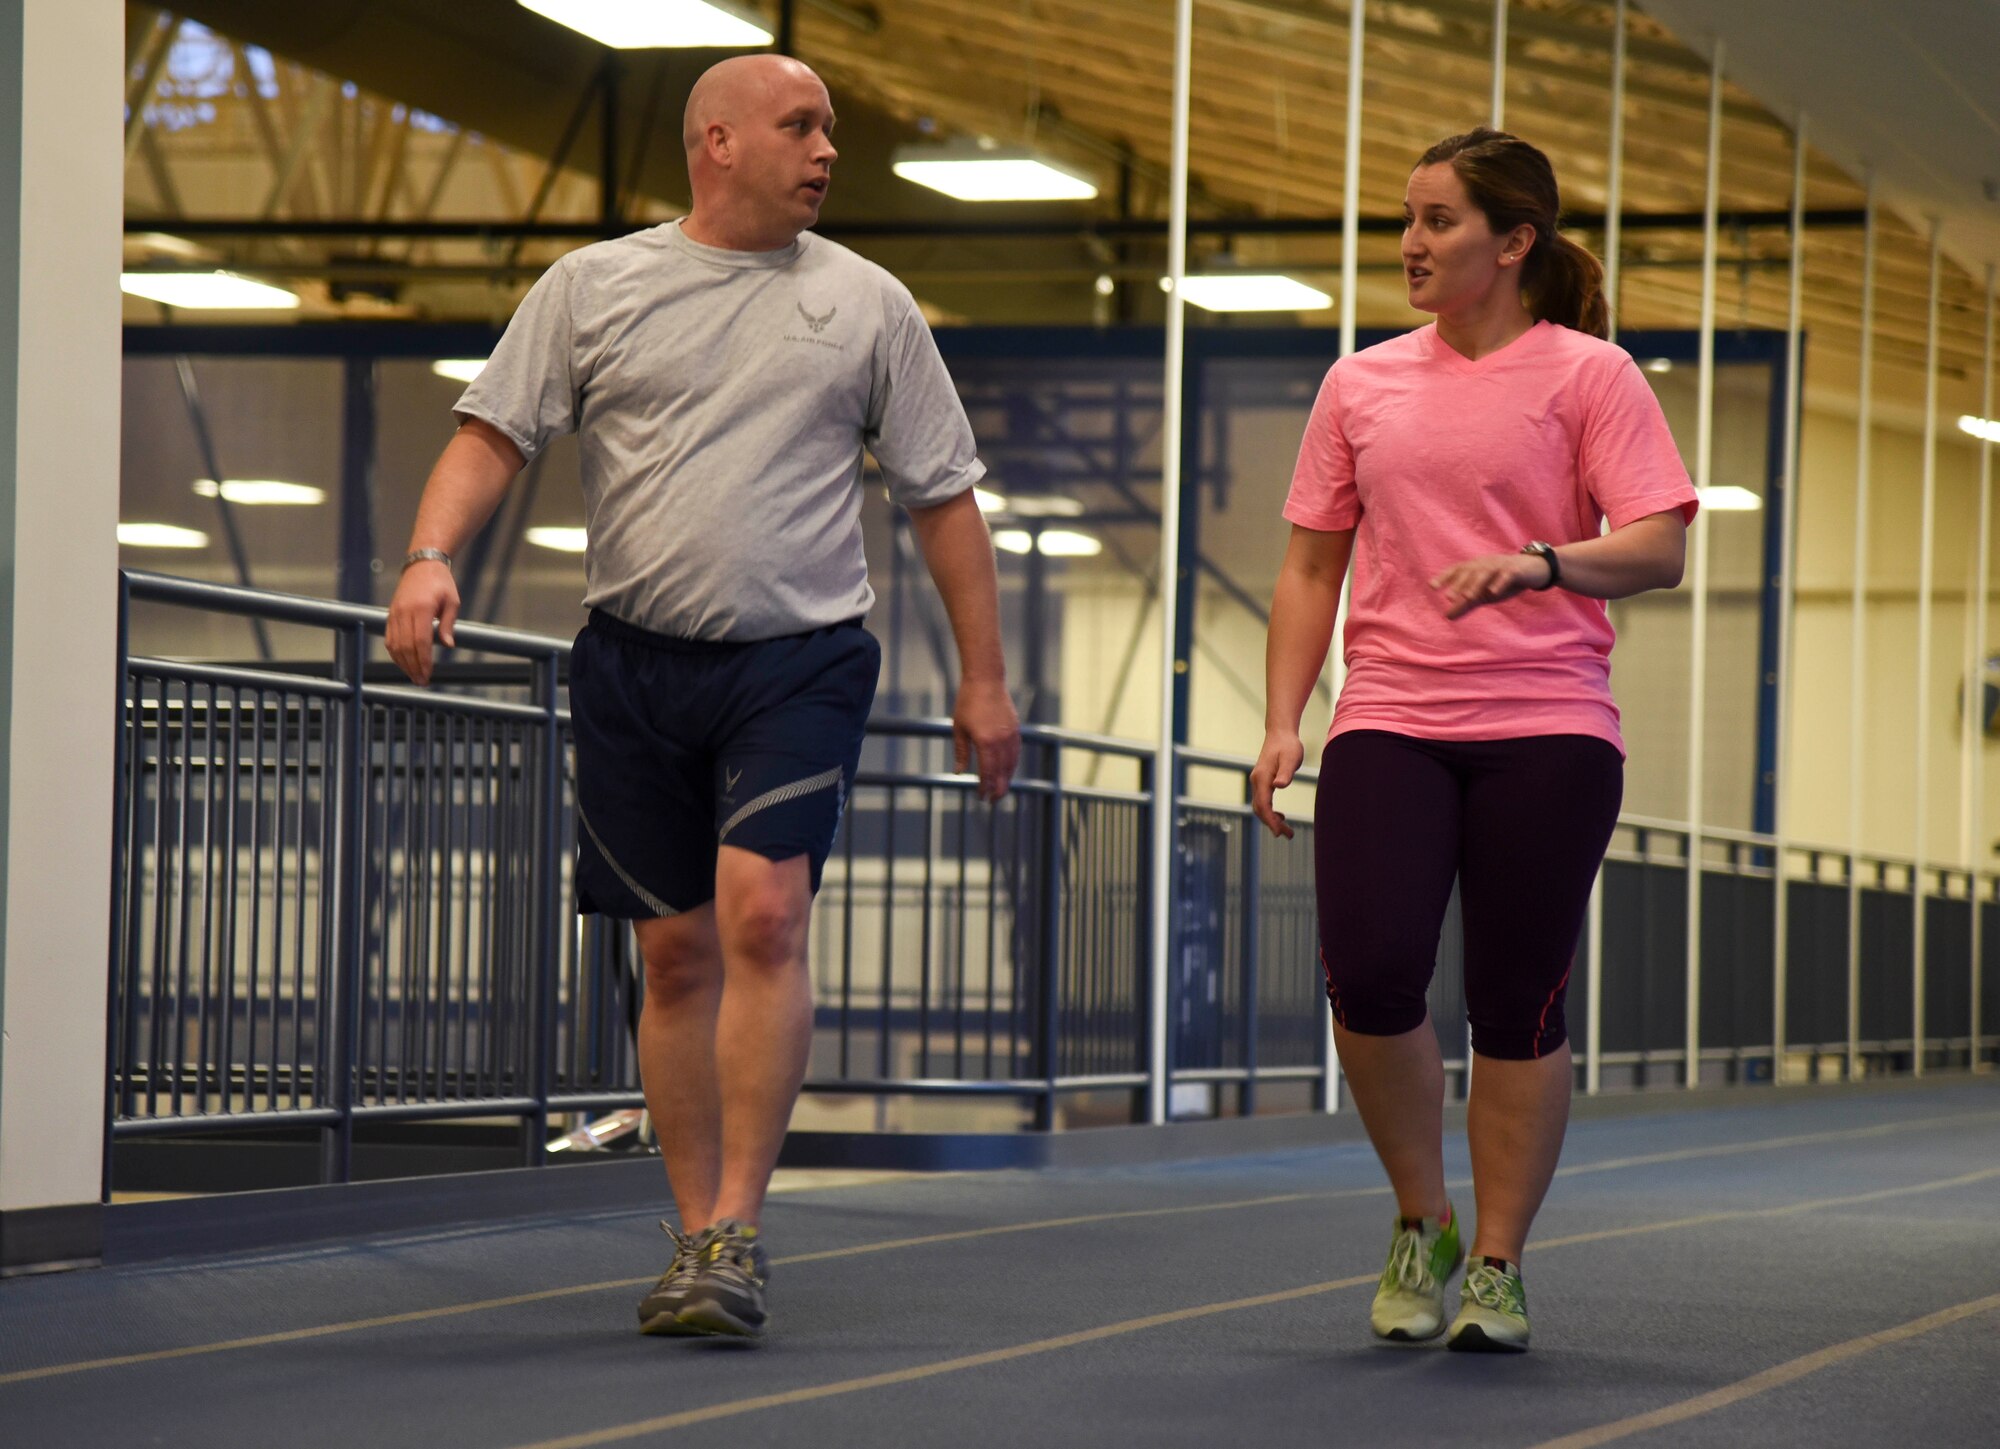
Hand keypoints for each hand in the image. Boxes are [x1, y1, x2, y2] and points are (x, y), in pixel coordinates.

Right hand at [386, 561, 457, 685]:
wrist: (422, 564)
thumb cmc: (441, 583)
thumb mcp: (452, 601)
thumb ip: (448, 624)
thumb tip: (447, 645)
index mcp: (422, 608)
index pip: (421, 640)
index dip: (423, 660)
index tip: (428, 674)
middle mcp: (404, 612)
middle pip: (406, 646)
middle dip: (413, 666)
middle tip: (422, 681)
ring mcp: (395, 613)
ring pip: (395, 644)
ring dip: (403, 663)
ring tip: (414, 675)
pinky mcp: (390, 614)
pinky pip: (389, 638)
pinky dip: (395, 653)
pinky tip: (403, 662)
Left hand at [953, 676, 1019, 801]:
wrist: (986, 680)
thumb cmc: (968, 702)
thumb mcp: (959, 728)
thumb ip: (961, 752)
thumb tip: (959, 772)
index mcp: (985, 742)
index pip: (987, 772)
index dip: (985, 787)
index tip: (981, 797)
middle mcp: (1001, 741)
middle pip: (1002, 772)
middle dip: (998, 789)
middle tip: (993, 801)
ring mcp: (1011, 735)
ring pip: (1011, 764)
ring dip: (1007, 779)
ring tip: (1001, 789)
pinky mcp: (1016, 730)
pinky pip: (1015, 753)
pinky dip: (1012, 765)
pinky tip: (1007, 771)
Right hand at [1250, 730, 1303, 838]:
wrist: (1280, 733)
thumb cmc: (1288, 745)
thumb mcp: (1291, 758)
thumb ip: (1285, 773)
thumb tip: (1278, 786)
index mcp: (1262, 778)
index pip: (1263, 805)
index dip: (1270, 821)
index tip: (1280, 833)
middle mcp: (1257, 781)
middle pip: (1260, 809)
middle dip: (1272, 824)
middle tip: (1288, 835)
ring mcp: (1258, 781)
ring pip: (1260, 807)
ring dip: (1271, 820)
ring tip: (1286, 830)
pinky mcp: (1262, 781)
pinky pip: (1263, 801)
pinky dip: (1270, 812)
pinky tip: (1281, 816)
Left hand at [1427, 552, 1547, 619]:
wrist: (1533, 569)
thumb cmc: (1503, 581)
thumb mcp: (1484, 594)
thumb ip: (1466, 604)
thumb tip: (1446, 616)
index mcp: (1475, 568)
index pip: (1457, 570)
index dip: (1444, 577)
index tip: (1432, 587)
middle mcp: (1485, 564)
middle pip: (1469, 572)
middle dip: (1459, 584)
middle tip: (1449, 598)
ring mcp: (1500, 566)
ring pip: (1485, 574)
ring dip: (1475, 585)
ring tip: (1467, 597)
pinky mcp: (1515, 570)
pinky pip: (1506, 576)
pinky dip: (1499, 583)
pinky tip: (1493, 593)